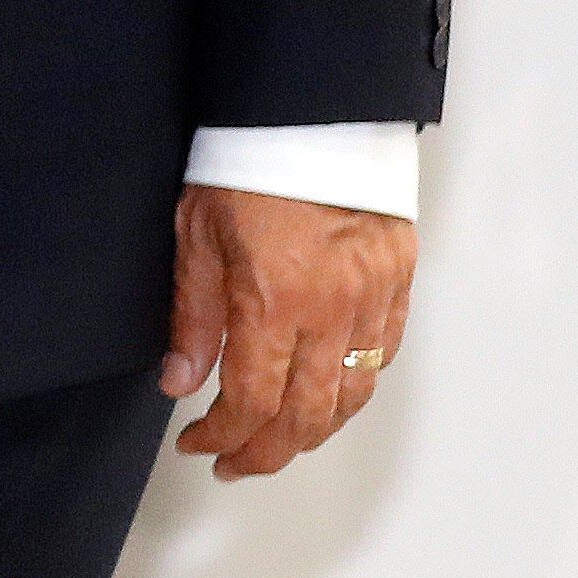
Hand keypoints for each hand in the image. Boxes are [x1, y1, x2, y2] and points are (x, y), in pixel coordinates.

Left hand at [163, 183, 413, 476]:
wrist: (310, 113)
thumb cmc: (244, 164)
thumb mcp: (195, 237)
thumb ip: (192, 317)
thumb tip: (179, 384)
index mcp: (274, 301)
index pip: (252, 403)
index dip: (223, 437)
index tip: (198, 445)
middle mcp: (331, 312)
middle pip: (308, 416)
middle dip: (268, 452)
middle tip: (235, 464)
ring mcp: (372, 301)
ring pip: (352, 396)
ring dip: (314, 432)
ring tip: (277, 443)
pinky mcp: (398, 284)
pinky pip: (382, 356)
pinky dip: (353, 387)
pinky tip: (326, 394)